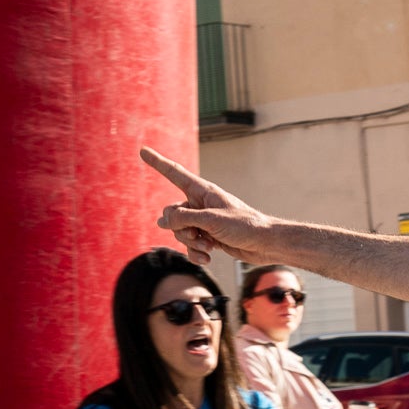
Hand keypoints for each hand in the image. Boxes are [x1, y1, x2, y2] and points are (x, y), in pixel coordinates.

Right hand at [141, 147, 273, 265]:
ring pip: (180, 231)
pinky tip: (208, 258)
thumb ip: (183, 219)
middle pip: (172, 213)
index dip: (158, 162)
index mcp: (203, 191)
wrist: (266, 244)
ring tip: (209, 246)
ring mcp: (204, 221)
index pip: (174, 174)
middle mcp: (201, 204)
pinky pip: (190, 245)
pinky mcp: (209, 237)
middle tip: (198, 235)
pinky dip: (196, 252)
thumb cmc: (244, 226)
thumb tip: (162, 222)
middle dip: (180, 228)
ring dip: (190, 242)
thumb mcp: (211, 220)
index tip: (142, 150)